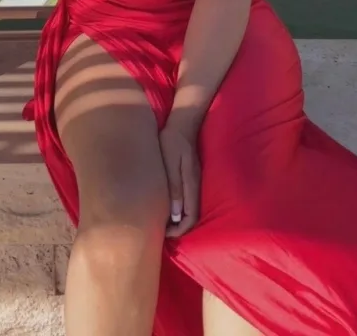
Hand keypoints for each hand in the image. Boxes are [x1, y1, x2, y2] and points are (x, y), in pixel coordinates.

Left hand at [159, 122, 200, 237]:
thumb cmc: (172, 141)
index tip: (164, 233)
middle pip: (192, 216)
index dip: (179, 230)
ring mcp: (194, 181)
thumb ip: (174, 187)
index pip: (190, 217)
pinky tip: (166, 206)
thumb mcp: (170, 163)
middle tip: (160, 231)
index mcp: (191, 184)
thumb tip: (175, 214)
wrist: (182, 123)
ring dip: (178, 219)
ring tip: (161, 222)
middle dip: (178, 228)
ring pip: (190, 208)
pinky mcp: (190, 177)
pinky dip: (178, 208)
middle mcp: (195, 185)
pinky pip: (187, 199)